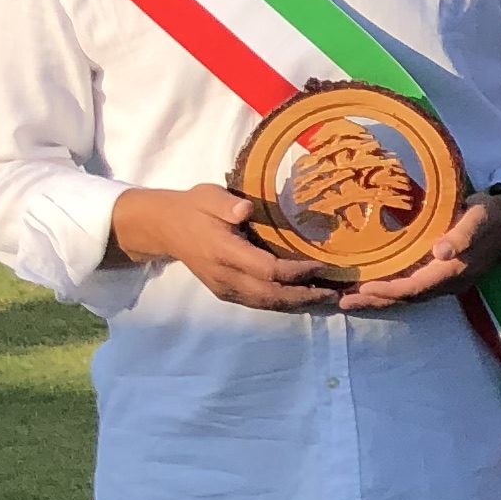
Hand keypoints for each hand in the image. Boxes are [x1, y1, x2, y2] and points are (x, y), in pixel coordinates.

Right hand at [108, 182, 342, 311]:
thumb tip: (246, 210)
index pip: (267, 269)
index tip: (322, 265)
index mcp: (223, 251)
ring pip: (265, 303)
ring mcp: (224, 288)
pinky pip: (257, 303)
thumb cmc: (193, 207)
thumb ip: (226, 204)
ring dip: (297, 303)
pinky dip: (282, 303)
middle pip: (270, 295)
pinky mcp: (225, 292)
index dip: (297, 271)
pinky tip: (303, 298)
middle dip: (304, 295)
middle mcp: (225, 276)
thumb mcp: (207, 196)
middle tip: (335, 292)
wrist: (165, 228)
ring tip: (326, 298)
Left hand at [335, 191, 500, 311]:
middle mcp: (449, 282)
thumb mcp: (478, 218)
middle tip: (344, 302)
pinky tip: (376, 286)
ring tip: (352, 298)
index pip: (415, 287)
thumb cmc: (490, 214)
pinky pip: (414, 288)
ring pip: (409, 296)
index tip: (363, 287)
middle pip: (407, 299)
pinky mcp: (444, 274)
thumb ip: (461, 235)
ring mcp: (447, 280)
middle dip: (376, 301)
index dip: (389, 290)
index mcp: (454, 271)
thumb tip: (441, 252)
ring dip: (381, 299)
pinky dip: (393, 291)